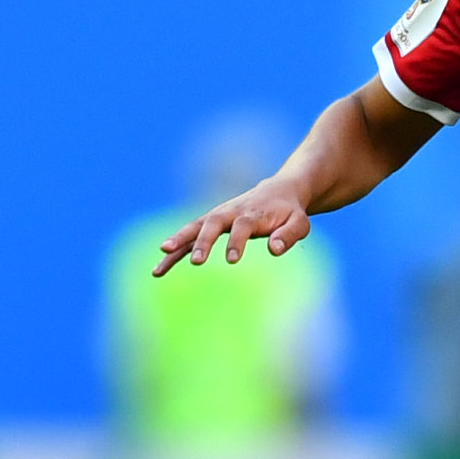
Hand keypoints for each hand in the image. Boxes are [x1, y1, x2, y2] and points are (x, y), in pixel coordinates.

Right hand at [157, 176, 312, 273]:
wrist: (278, 191)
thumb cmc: (289, 211)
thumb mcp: (299, 222)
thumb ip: (289, 234)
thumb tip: (275, 249)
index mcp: (253, 212)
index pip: (243, 226)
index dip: (237, 241)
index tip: (232, 260)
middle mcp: (230, 211)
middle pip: (212, 223)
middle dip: (203, 241)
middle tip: (196, 262)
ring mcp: (217, 216)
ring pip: (194, 228)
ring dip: (177, 243)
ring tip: (161, 262)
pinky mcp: (209, 223)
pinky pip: (189, 236)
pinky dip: (175, 249)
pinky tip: (160, 267)